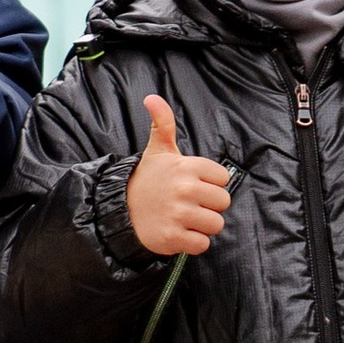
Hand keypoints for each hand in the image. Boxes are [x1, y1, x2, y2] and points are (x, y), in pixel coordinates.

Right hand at [126, 95, 232, 258]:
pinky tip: (179, 233)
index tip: (193, 185)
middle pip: (223, 203)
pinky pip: (202, 244)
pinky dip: (193, 242)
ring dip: (203, 226)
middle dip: (209, 206)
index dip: (211, 184)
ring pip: (216, 224)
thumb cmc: (148, 180)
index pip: (223, 179)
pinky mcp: (174, 237)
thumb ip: (163, 123)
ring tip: (184, 219)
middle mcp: (185, 189)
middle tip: (189, 204)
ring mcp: (179, 214)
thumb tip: (152, 98)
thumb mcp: (158, 150)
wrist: (121, 210)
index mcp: (187, 167)